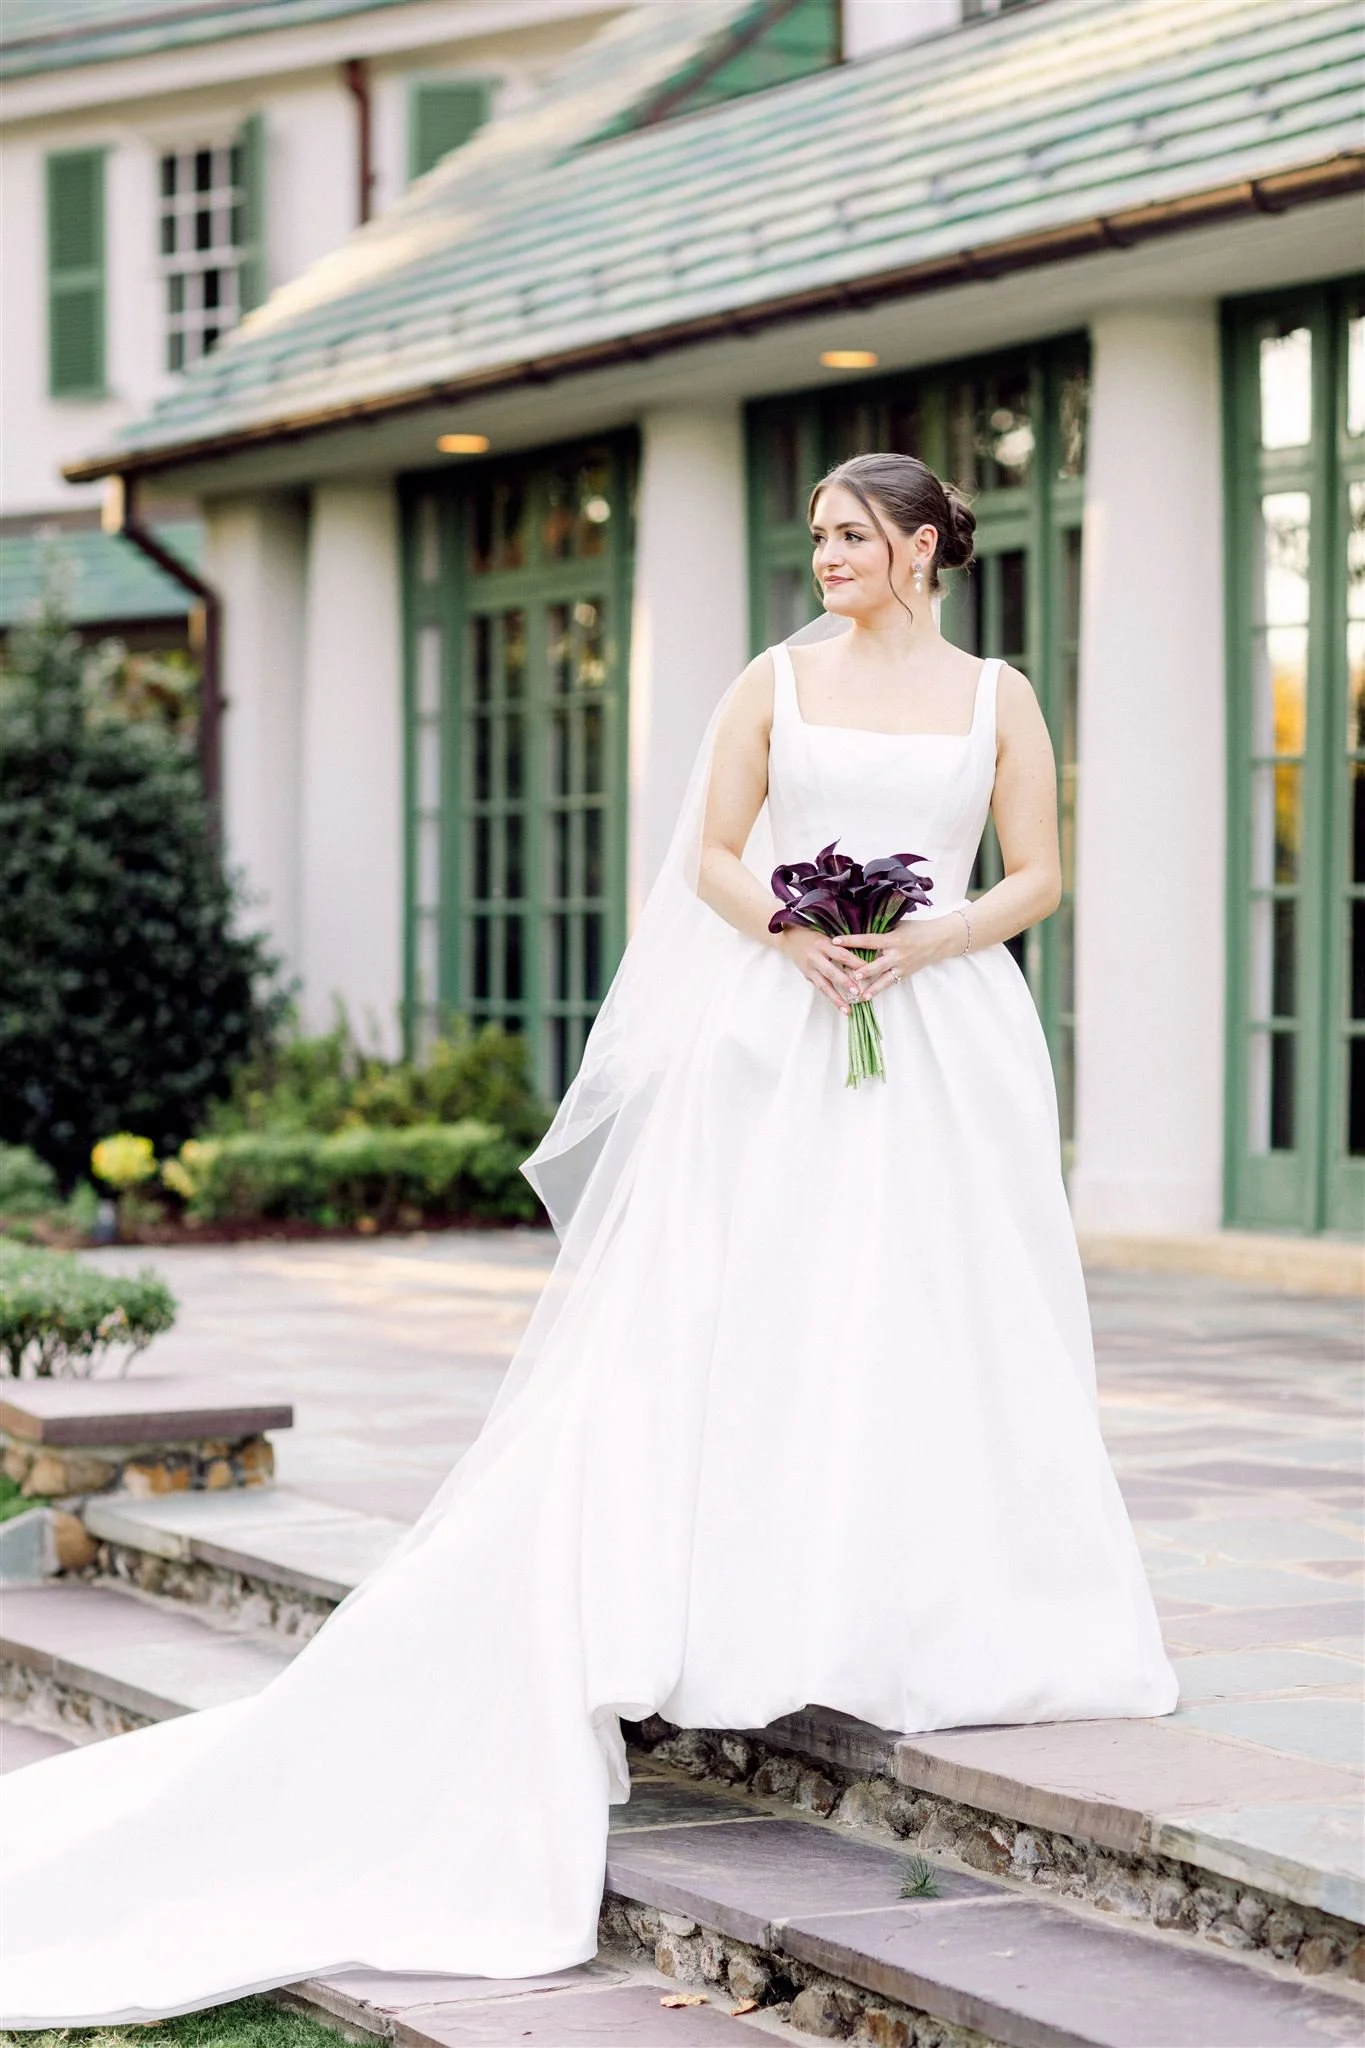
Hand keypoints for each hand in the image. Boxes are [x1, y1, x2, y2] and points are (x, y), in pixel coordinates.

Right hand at [774, 926, 858, 1012]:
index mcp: (823, 944)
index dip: (855, 962)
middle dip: (844, 983)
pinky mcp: (807, 976)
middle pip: (831, 971)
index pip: (842, 954)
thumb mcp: (827, 937)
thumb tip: (861, 961)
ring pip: (824, 986)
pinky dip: (830, 997)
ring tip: (847, 1010)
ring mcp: (809, 968)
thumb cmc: (813, 936)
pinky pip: (820, 988)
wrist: (789, 938)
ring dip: (836, 999)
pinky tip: (839, 1005)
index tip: (869, 971)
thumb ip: (841, 948)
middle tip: (857, 993)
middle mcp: (815, 957)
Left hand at [831, 920, 959, 999]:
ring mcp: (902, 966)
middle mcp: (897, 954)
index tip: (835, 941)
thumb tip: (860, 926)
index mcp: (893, 938)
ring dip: (871, 988)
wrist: (941, 939)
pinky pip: (890, 983)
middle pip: (876, 964)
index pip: (868, 940)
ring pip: (884, 979)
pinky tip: (868, 996)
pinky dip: (879, 989)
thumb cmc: (918, 929)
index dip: (851, 940)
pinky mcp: (905, 974)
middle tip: (849, 975)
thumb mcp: (899, 925)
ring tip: (860, 995)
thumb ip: (882, 928)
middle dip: (863, 970)